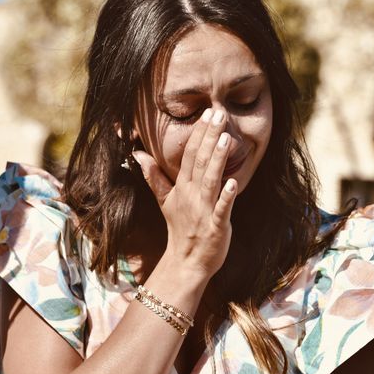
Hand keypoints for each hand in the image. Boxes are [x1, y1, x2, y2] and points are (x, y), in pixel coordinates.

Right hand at [133, 108, 236, 279]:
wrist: (186, 261)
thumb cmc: (180, 228)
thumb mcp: (164, 200)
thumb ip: (153, 176)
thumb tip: (139, 155)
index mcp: (182, 187)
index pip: (190, 154)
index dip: (199, 133)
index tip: (208, 113)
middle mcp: (192, 195)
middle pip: (200, 161)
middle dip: (209, 137)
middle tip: (219, 114)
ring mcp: (203, 210)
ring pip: (210, 180)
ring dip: (217, 160)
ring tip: (226, 139)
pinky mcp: (215, 226)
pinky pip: (221, 210)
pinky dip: (226, 197)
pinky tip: (234, 182)